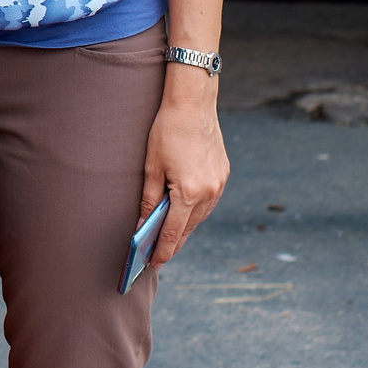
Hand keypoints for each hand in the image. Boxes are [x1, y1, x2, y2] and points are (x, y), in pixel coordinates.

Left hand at [139, 83, 228, 269]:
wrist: (194, 103)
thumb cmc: (167, 131)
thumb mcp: (151, 166)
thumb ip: (148, 199)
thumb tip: (144, 224)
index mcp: (188, 192)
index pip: (173, 232)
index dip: (163, 250)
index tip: (153, 263)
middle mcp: (209, 192)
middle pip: (189, 227)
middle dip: (174, 243)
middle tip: (159, 257)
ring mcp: (219, 184)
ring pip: (200, 216)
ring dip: (185, 228)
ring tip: (170, 239)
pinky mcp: (223, 175)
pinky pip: (208, 202)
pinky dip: (196, 211)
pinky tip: (185, 214)